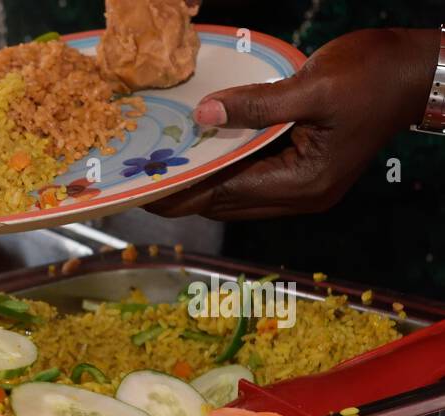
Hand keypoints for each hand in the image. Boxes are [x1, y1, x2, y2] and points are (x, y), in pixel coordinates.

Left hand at [147, 28, 438, 219]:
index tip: (143, 189)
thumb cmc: (373, 73)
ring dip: (201, 185)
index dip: (181, 192)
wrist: (415, 72)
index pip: (225, 193)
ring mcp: (303, 191)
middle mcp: (301, 197)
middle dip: (183, 194)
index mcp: (303, 182)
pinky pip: (252, 181)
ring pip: (236, 196)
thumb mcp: (312, 85)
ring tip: (160, 173)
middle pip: (225, 202)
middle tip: (140, 181)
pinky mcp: (304, 176)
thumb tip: (204, 116)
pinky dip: (225, 171)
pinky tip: (200, 158)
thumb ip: (256, 105)